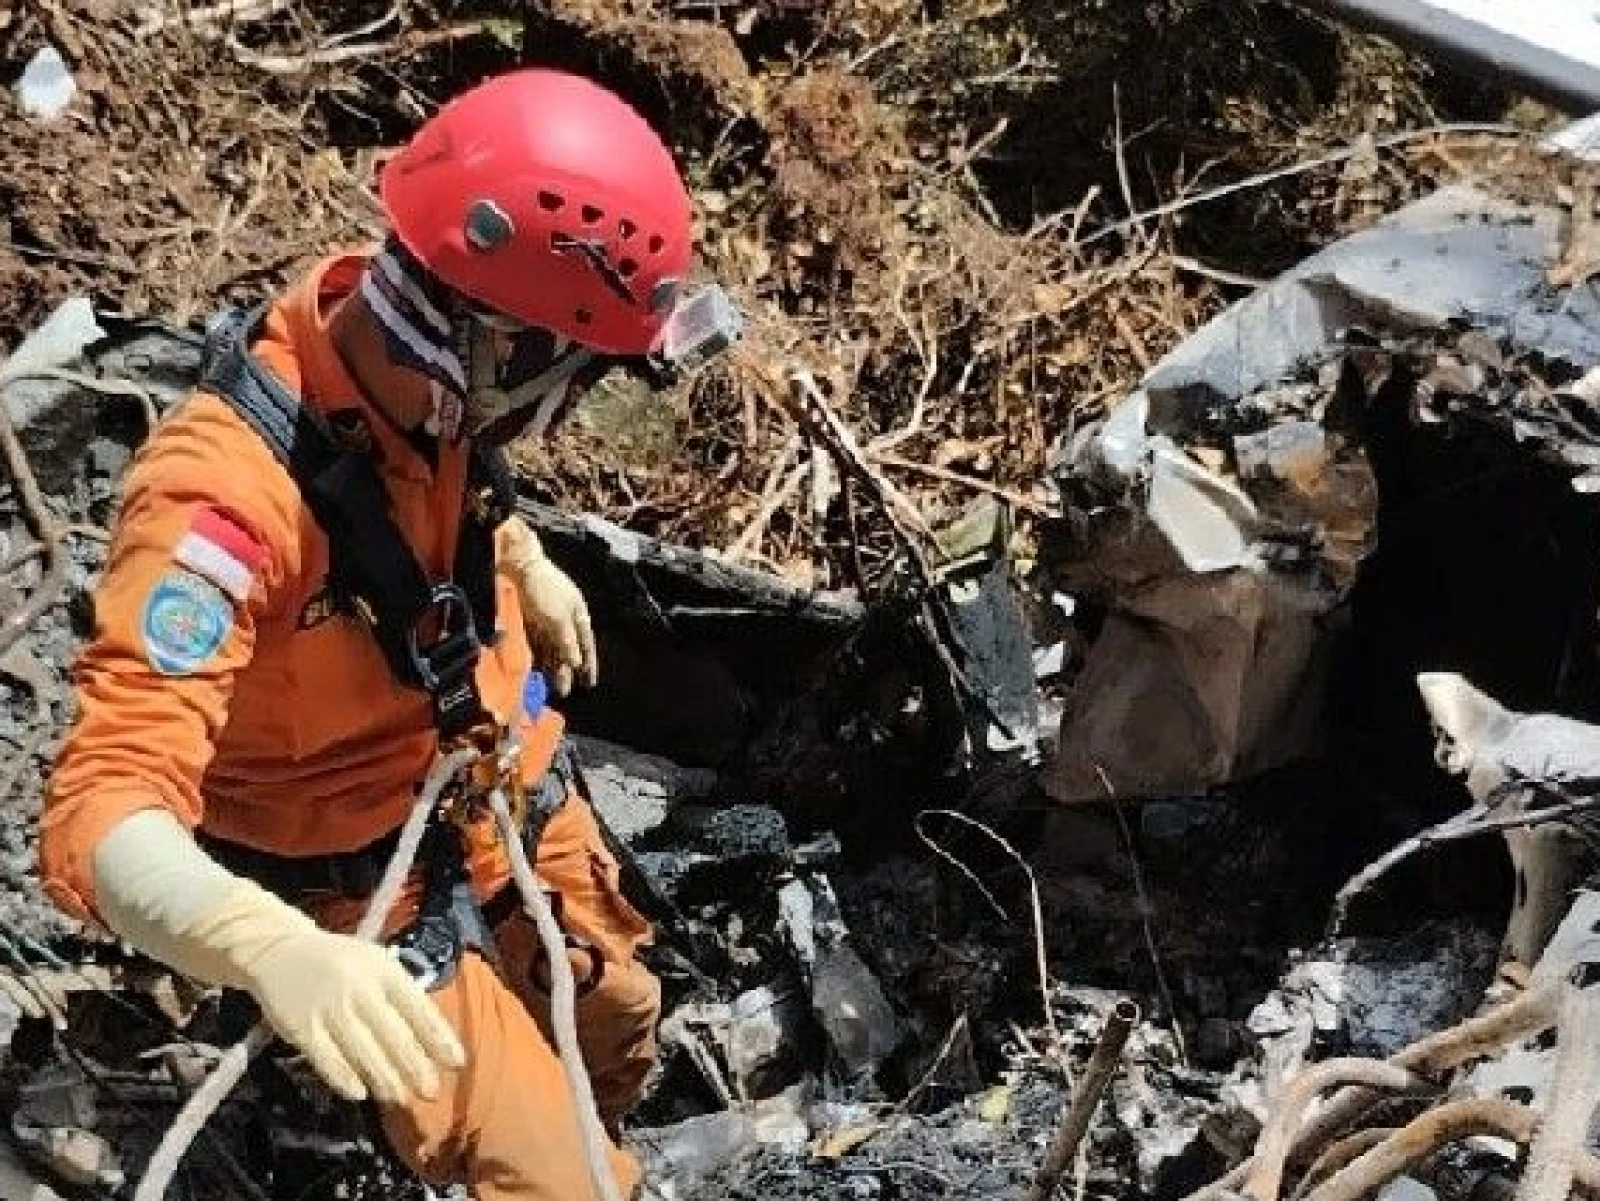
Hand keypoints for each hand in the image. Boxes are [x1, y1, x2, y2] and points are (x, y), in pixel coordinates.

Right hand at [91, 810, 465, 1105]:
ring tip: (400, 1097)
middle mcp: (360, 989)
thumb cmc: (338, 961)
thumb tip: (434, 1036)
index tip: (456, 1062)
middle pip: (394, 1035)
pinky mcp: (302, 1027)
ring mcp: (329, 1009)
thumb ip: (401, 995)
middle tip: (430, 1092)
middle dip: (415, 1067)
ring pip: (364, 1052)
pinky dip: (345, 1079)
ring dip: (385, 1079)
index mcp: (383, 971)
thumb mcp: (375, 964)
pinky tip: (359, 1093)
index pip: (419, 1007)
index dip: (439, 1037)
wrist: (278, 949)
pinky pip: (327, 1060)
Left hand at [498, 515, 597, 695]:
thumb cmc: (544, 588)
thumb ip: (568, 642)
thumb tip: (575, 663)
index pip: (586, 645)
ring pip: (552, 647)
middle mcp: (564, 618)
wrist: (519, 565)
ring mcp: (546, 618)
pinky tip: (535, 668)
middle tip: (564, 691)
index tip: (590, 683)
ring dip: (552, 665)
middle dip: (567, 670)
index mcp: (577, 615)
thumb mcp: (559, 618)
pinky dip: (538, 655)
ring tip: (550, 685)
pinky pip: (537, 642)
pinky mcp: (530, 618)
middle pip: (568, 649)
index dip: (588, 664)